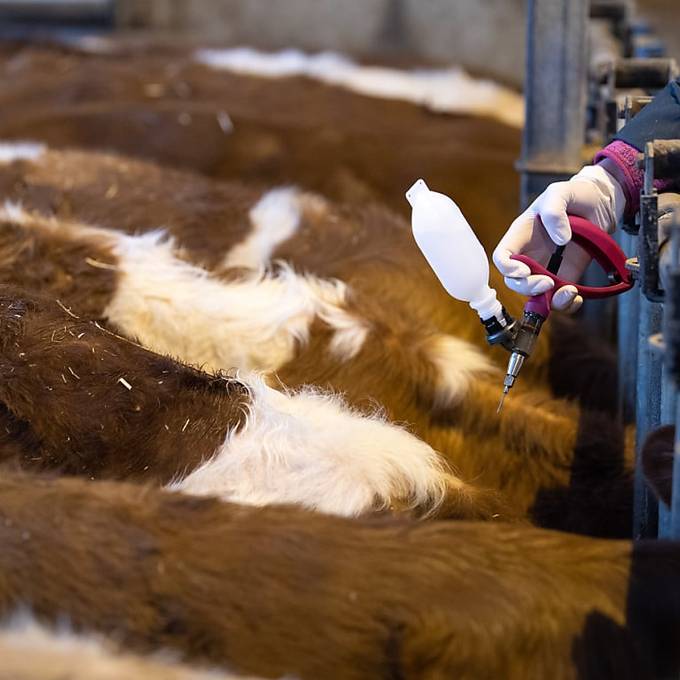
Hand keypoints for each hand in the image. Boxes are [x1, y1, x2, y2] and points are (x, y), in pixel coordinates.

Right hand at [492, 163, 625, 312]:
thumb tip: (560, 240)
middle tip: (548, 283)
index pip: (502, 257)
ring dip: (548, 300)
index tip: (524, 270)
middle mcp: (530, 256)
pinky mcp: (566, 277)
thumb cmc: (575, 195)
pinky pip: (559, 299)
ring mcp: (547, 269)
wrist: (600, 204)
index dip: (507, 267)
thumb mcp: (560, 192)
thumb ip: (555, 211)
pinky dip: (566, 304)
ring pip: (536, 295)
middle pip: (515, 281)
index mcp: (521, 236)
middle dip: (528, 287)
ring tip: (569, 291)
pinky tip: (577, 296)